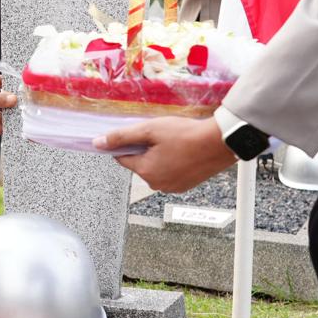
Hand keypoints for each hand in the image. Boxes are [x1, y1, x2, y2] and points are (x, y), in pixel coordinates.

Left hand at [95, 116, 235, 192]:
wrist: (219, 142)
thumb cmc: (186, 135)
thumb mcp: (149, 130)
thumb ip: (121, 137)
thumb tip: (98, 143)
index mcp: (145, 172)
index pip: (122, 158)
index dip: (127, 143)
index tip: (138, 134)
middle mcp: (157, 184)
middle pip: (139, 163)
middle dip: (145, 150)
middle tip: (160, 136)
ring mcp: (172, 187)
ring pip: (155, 168)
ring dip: (159, 156)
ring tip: (174, 143)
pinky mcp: (185, 186)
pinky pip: (170, 173)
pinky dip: (172, 163)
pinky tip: (182, 151)